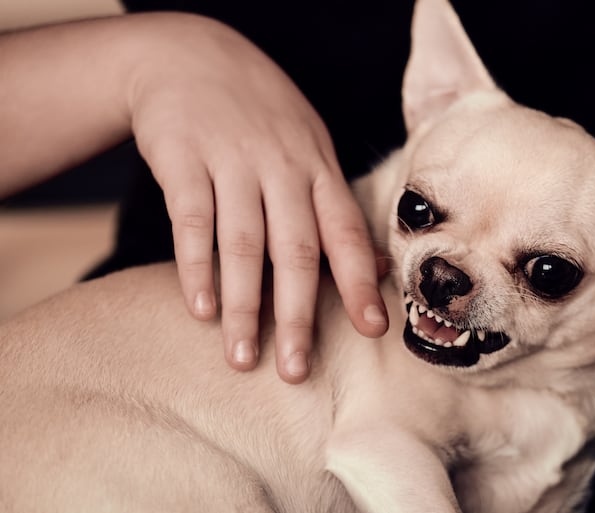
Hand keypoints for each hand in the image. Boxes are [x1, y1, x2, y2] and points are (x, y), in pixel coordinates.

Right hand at [128, 13, 387, 380]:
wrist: (192, 56)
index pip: (346, 233)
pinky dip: (196, 267)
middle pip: (295, 251)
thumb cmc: (262, 116)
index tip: (373, 330)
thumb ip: (333, 208)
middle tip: (295, 370)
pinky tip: (201, 308)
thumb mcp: (310, 148)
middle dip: (298, 316)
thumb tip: (373, 270)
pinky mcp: (183, 159)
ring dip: (244, 306)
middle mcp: (281, 167)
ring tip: (242, 357)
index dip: (359, 283)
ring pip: (242, 244)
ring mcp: (232, 161)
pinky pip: (192, 220)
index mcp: (318, 168)